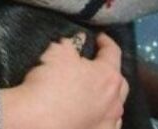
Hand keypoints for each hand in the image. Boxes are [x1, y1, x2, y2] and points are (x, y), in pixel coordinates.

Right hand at [0, 32, 128, 128]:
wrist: (38, 121)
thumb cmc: (51, 82)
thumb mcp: (58, 52)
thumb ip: (71, 44)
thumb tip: (78, 41)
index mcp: (108, 76)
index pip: (113, 52)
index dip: (105, 41)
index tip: (98, 37)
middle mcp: (115, 102)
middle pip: (120, 82)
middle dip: (111, 71)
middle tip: (98, 65)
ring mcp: (110, 124)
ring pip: (116, 107)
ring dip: (109, 96)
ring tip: (96, 92)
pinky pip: (108, 124)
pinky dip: (103, 116)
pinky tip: (93, 114)